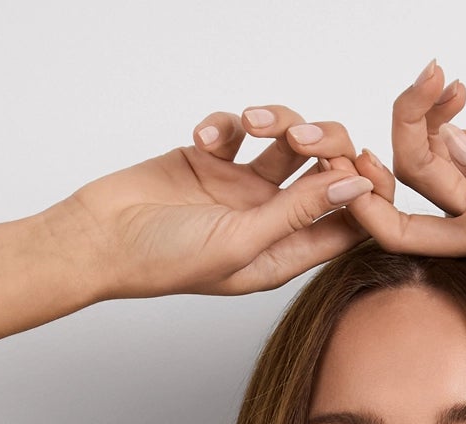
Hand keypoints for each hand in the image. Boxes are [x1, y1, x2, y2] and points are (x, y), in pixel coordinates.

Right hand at [57, 104, 375, 300]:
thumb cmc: (165, 259)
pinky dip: (227, 122)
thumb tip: (356, 186)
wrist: (101, 237)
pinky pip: (239, 126)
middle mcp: (270, 220)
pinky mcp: (214, 158)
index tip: (362, 164)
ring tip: (253, 122)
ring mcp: (242, 187)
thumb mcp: (241, 241)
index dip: (364, 191)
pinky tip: (204, 135)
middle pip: (324, 172)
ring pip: (287, 140)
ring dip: (278, 121)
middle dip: (324, 145)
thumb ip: (299, 212)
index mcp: (284, 254)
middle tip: (304, 136)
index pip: (347, 222)